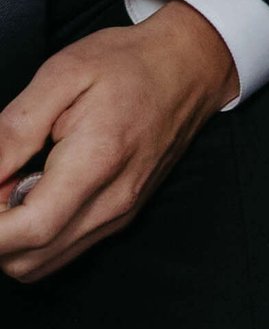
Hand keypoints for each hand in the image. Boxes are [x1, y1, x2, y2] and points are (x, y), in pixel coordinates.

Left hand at [0, 2, 236, 283]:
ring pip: (40, 264)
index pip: (28, 230)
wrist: (190, 67)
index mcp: (96, 162)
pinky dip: (32, 235)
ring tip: (10, 184)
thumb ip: (15, 129)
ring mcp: (118, 215)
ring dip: (10, 239)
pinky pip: (61, 250)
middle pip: (27, 261)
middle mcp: (112, 202)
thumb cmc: (129, 64)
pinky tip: (31, 192)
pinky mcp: (120, 217)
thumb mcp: (62, 75)